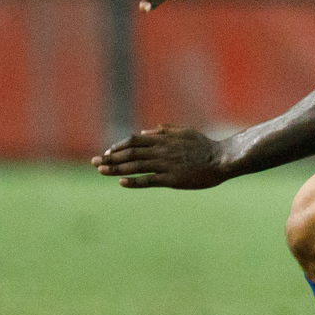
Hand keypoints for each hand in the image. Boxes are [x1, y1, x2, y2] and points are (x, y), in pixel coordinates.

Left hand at [94, 125, 229, 188]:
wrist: (221, 159)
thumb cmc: (205, 146)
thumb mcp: (184, 132)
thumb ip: (164, 131)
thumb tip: (144, 131)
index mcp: (163, 140)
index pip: (133, 141)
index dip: (118, 146)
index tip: (106, 153)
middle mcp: (161, 151)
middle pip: (130, 153)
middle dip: (110, 158)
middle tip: (93, 163)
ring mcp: (165, 165)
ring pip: (135, 166)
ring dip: (116, 168)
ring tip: (100, 171)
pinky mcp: (172, 179)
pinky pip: (149, 180)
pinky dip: (134, 181)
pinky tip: (122, 182)